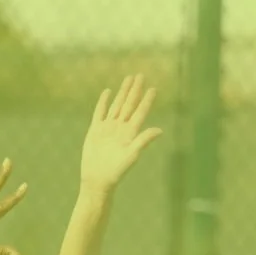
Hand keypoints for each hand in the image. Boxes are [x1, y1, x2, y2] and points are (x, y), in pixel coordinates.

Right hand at [81, 74, 162, 193]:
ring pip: (117, 105)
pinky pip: (100, 112)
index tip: (153, 88)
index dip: (147, 100)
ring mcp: (108, 128)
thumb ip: (143, 140)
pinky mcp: (95, 130)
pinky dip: (103, 102)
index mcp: (131, 133)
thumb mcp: (132, 155)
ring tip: (128, 79)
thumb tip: (160, 130)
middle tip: (141, 75)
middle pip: (129, 104)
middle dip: (135, 90)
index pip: (141, 112)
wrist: (97, 179)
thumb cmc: (116, 170)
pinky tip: (108, 92)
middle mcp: (121, 128)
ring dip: (123, 92)